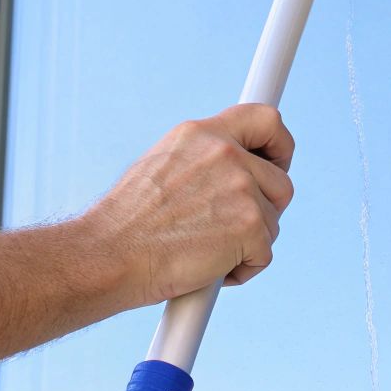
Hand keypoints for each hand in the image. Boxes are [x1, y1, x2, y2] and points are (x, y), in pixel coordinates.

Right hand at [80, 104, 295, 307]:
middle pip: (281, 181)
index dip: (280, 145)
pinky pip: (264, 254)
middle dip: (268, 208)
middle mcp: (225, 153)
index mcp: (201, 133)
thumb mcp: (162, 167)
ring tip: (207, 251)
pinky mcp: (249, 226)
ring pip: (273, 222)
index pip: (265, 119)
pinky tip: (209, 271)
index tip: (278, 164)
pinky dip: (242, 270)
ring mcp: (241, 188)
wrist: (109, 254)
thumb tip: (231, 176)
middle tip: (242, 227)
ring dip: (249, 243)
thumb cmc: (127, 224)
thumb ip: (202, 163)